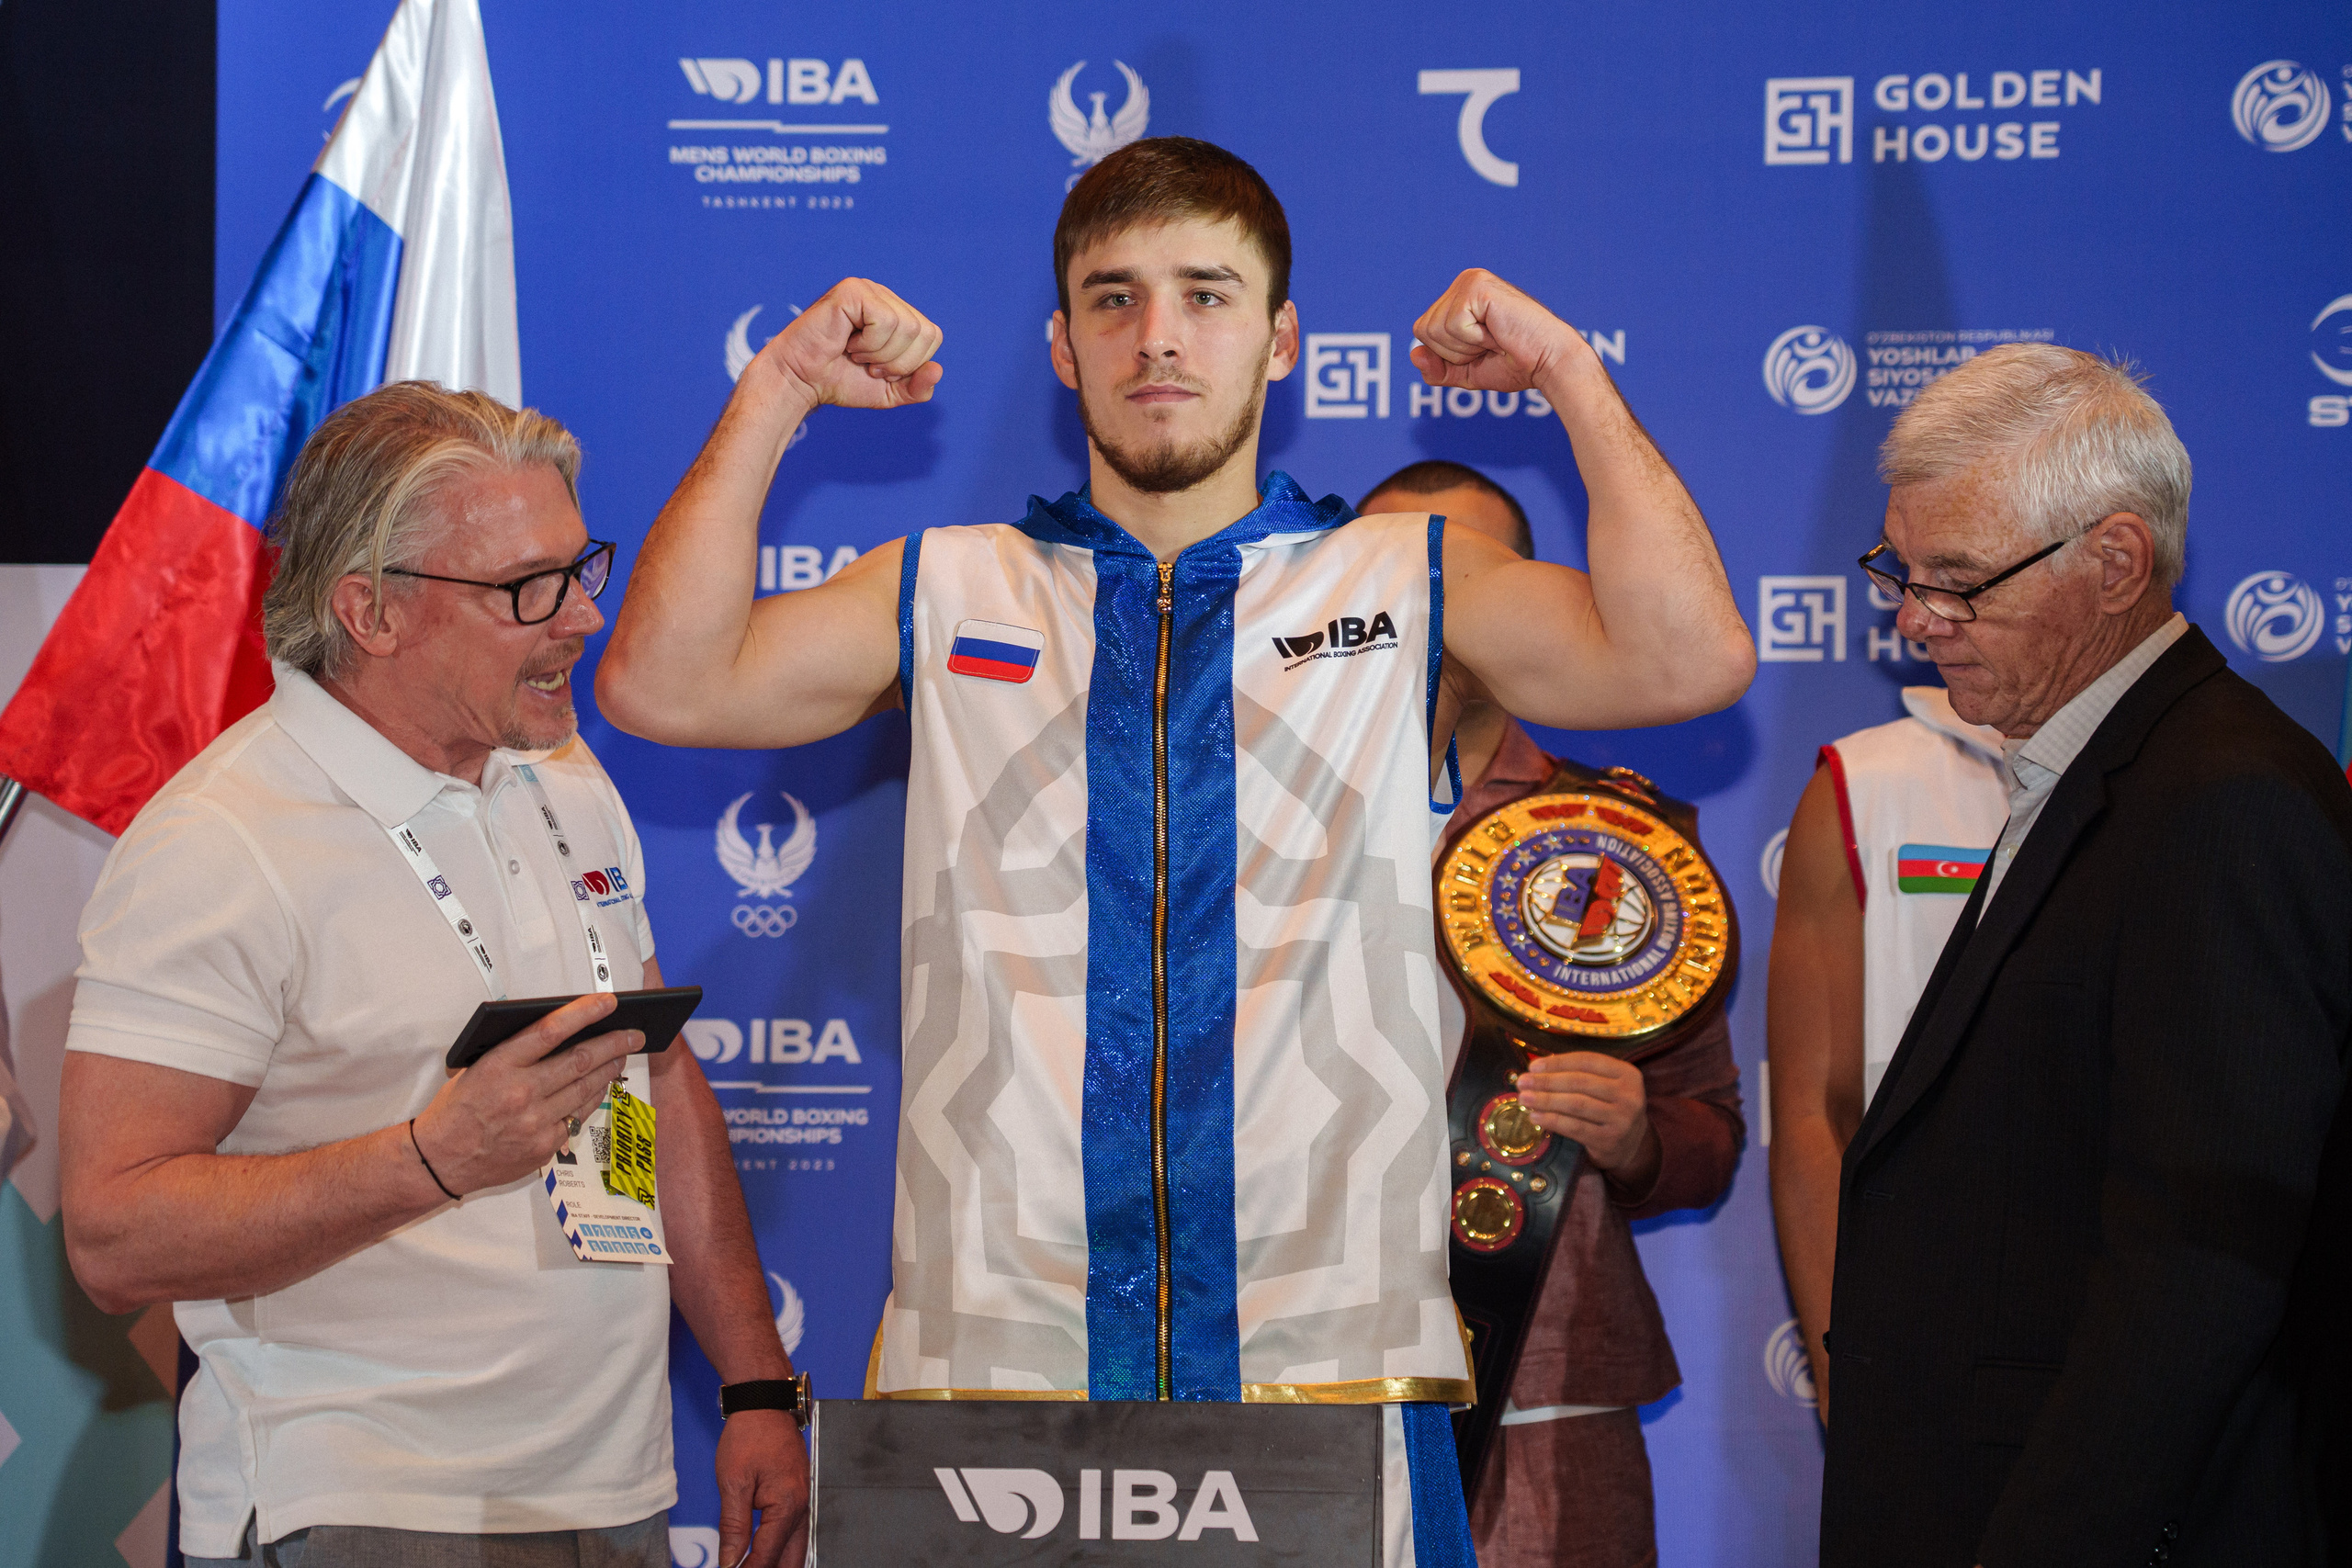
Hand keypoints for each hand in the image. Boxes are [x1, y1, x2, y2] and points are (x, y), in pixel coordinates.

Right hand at [410, 993, 642, 1194]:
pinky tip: (599, 1086)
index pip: (551, 1031)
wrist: (440, 1160)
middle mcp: (520, 1093)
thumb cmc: (457, 1108)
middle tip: (634, 1033)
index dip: (584, 1013)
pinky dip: (591, 1097)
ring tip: (622, 1055)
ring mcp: (535, 1122)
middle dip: (614, 1042)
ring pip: (586, 1088)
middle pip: (580, 1060)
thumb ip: (515, 1052)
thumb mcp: (476, 1068)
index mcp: (498, 1066)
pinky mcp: (544, 1145)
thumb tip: (561, 1032)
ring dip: (609, 1068)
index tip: (609, 1002)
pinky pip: (577, 1116)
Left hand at [718, 1409, 809, 1567]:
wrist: (764, 1403)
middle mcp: (802, 1505)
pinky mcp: (799, 1493)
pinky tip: (772, 1556)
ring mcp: (803, 1498)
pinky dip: (784, 1548)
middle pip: (793, 1558)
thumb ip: (734, 1527)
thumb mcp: (733, 1483)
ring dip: (780, 1563)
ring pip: (798, 1547)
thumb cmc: (750, 1435)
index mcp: (787, 1505)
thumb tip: (731, 1560)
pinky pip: (797, 1531)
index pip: (768, 1555)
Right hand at [760, 277, 942, 411]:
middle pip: (924, 332)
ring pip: (907, 327)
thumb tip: (938, 370)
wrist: (801, 381)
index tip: (879, 370)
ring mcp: (869, 289)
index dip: (910, 364)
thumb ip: (917, 388)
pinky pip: (885, 321)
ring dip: (880, 354)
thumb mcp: (889, 392)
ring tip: (856, 354)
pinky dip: (869, 343)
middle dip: (898, 362)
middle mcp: (885, 296)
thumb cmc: (840, 381)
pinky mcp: (852, 290)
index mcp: (897, 313)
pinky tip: (848, 342)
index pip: (932, 336)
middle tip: (868, 364)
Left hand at [1409, 268, 1584, 393]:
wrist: (1549, 362)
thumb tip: (1413, 355)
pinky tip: (1498, 332)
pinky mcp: (1478, 286)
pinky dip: (1474, 339)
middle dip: (1454, 351)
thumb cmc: (1516, 364)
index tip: (1483, 349)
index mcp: (1459, 296)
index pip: (1423, 332)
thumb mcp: (1467, 372)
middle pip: (1424, 330)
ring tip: (1495, 338)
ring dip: (1465, 347)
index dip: (1448, 354)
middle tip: (1491, 345)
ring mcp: (1470, 280)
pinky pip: (1452, 325)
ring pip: (1435, 329)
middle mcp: (1463, 282)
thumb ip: (1438, 368)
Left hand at [1515, 1050, 1655, 1177]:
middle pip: (1579, 1082)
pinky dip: (1552, 1120)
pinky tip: (1535, 1117)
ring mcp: (1622, 1119)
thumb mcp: (1605, 1085)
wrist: (1630, 1145)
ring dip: (1545, 1100)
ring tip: (1524, 1098)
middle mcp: (1629, 1095)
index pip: (1587, 1061)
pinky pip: (1575, 1127)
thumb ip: (1579, 1073)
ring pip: (1576, 1104)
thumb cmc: (1609, 1107)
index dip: (1557, 1062)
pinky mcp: (1610, 1139)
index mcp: (1627, 1073)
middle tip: (1522, 1082)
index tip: (1532, 1066)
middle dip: (1546, 1081)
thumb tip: (1537, 1069)